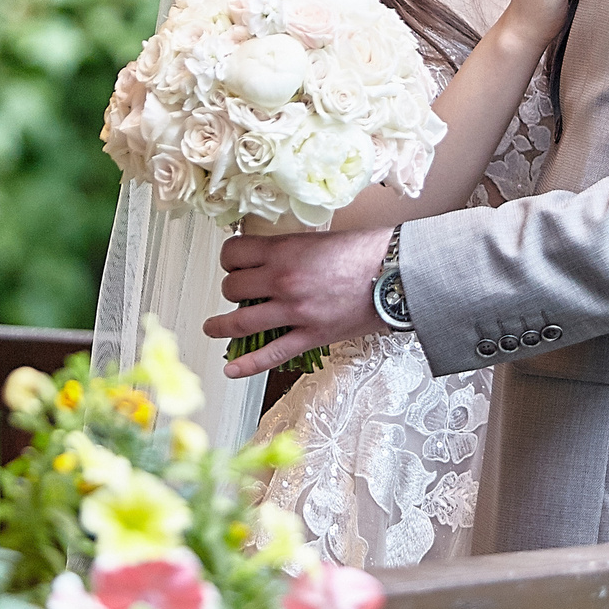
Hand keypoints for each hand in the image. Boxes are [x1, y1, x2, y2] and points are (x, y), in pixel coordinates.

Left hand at [205, 225, 393, 376]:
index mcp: (283, 251)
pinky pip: (271, 354)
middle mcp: (282, 281)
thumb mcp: (318, 239)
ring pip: (240, 321)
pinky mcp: (310, 336)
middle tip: (239, 290)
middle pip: (232, 287)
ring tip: (212, 327)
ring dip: (221, 325)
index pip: (234, 253)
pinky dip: (247, 364)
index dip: (230, 258)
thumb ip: (290, 250)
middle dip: (231, 288)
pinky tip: (231, 369)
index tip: (234, 262)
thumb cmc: (365, 250)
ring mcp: (294, 312)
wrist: (395, 272)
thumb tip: (271, 259)